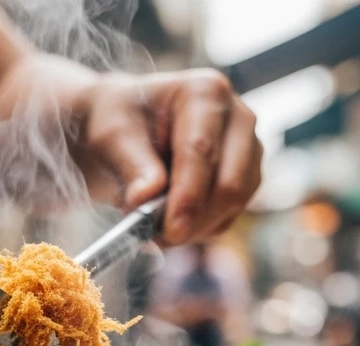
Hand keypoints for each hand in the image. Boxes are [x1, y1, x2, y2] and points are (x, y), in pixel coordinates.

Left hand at [70, 70, 261, 245]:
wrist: (127, 130)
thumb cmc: (119, 124)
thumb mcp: (111, 135)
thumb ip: (130, 164)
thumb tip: (145, 198)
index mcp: (205, 92)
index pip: (201, 151)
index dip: (187, 197)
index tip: (171, 231)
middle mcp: (238, 116)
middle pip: (230, 182)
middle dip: (194, 219)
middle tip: (157, 238)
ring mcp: (248, 148)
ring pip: (234, 203)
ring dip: (196, 227)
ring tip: (155, 230)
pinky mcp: (247, 177)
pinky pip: (230, 215)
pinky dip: (201, 229)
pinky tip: (172, 223)